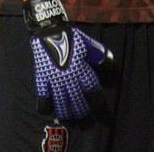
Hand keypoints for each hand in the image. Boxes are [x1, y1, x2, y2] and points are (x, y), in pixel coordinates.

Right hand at [24, 0, 113, 120]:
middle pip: (78, 104)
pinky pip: (43, 98)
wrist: (49, 29)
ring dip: (67, 115)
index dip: (100, 109)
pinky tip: (51, 110)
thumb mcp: (90, 44)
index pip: (94, 95)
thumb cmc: (72, 37)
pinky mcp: (41, 79)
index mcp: (82, 70)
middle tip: (87, 124)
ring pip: (61, 105)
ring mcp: (54, 80)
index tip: (104, 120)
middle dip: (84, 116)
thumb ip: (102, 57)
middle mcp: (69, 78)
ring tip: (71, 121)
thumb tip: (112, 71)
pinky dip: (46, 107)